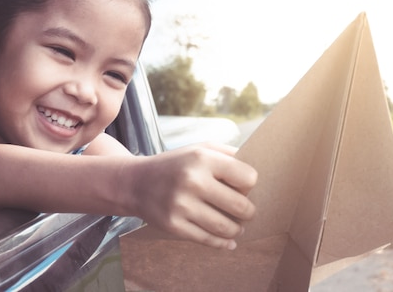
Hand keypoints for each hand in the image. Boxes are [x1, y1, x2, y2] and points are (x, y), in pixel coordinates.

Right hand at [124, 143, 257, 249]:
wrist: (136, 183)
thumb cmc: (175, 165)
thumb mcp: (199, 149)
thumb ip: (228, 155)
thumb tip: (256, 172)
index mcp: (202, 159)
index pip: (247, 177)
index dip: (250, 184)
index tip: (244, 188)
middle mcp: (192, 181)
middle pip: (240, 206)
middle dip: (249, 212)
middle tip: (247, 212)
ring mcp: (182, 205)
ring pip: (226, 227)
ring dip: (237, 230)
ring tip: (238, 227)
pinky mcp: (174, 225)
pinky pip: (208, 240)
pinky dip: (223, 243)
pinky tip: (229, 241)